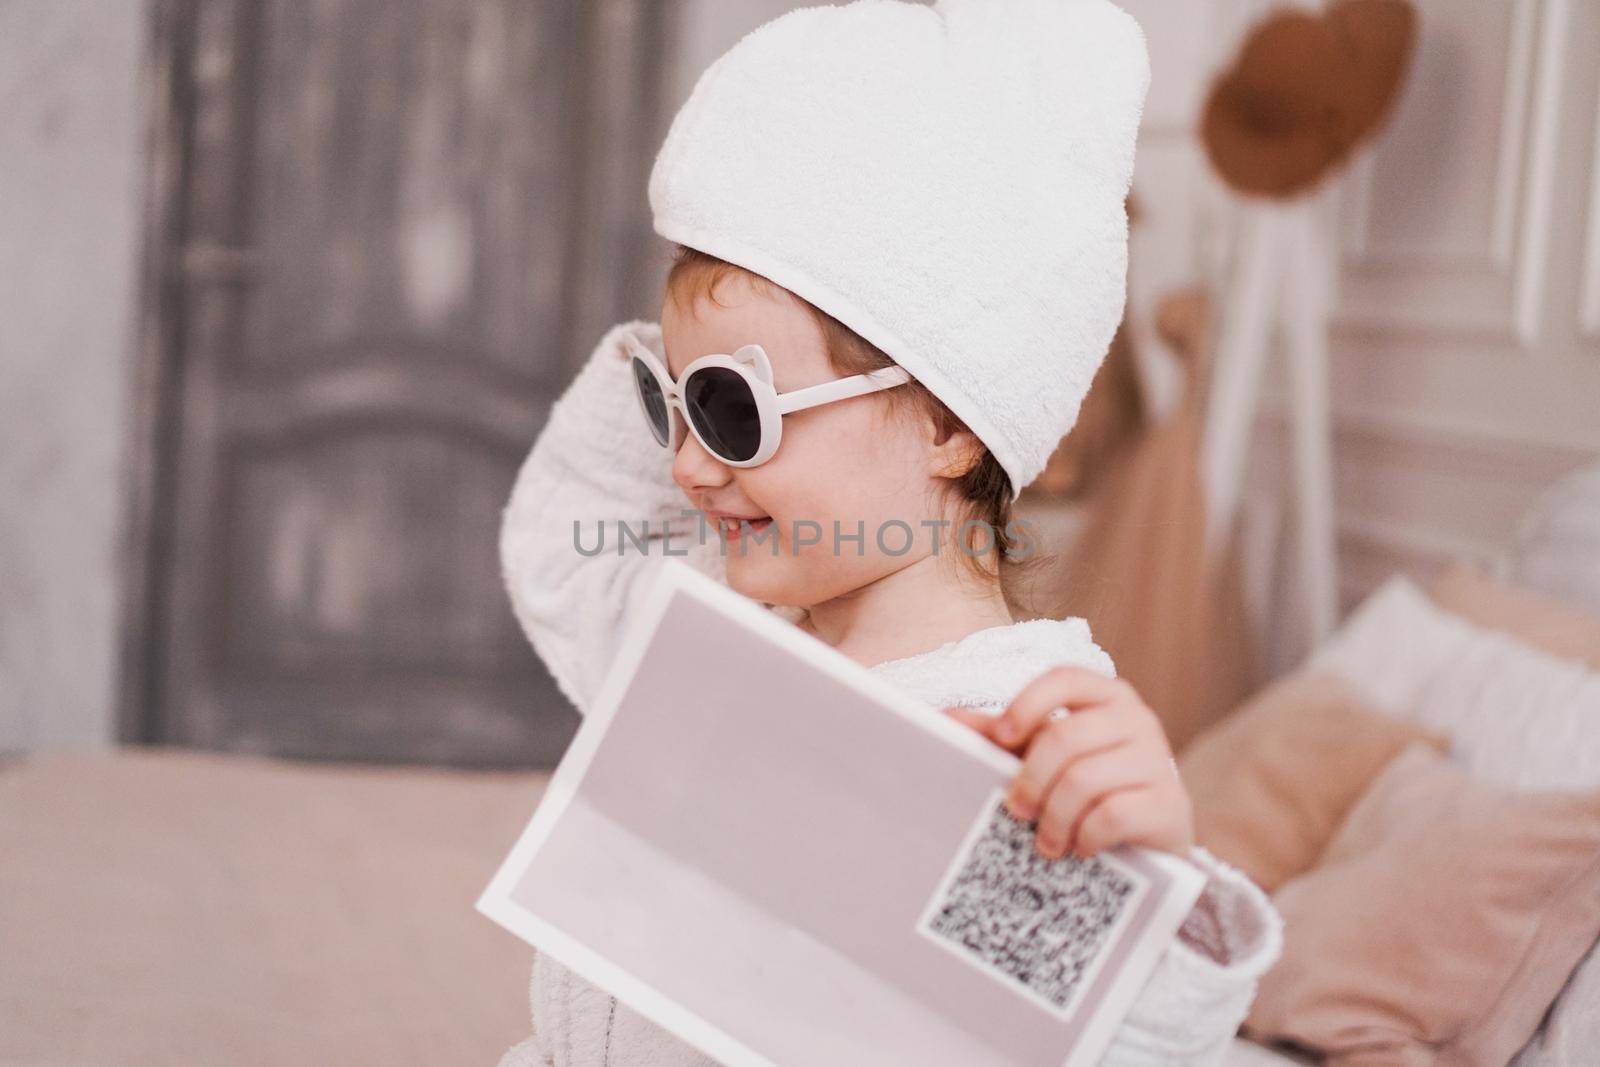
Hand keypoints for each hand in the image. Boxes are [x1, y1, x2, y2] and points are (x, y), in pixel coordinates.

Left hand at [942, 666, 1193, 861]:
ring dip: (1054, 817)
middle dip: (1030, 780)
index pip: (1064, 678)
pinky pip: (1113, 814)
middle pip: (1065, 737)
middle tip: (1015, 812)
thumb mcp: (1046, 757)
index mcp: (1103, 696)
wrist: (1152, 840)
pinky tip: (1081, 848)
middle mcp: (1136, 718)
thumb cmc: (1090, 788)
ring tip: (1046, 842)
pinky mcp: (1170, 803)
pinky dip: (1085, 836)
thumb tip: (945, 719)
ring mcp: (1157, 759)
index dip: (1027, 703)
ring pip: (1085, 779)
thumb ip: (1002, 737)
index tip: (1001, 737)